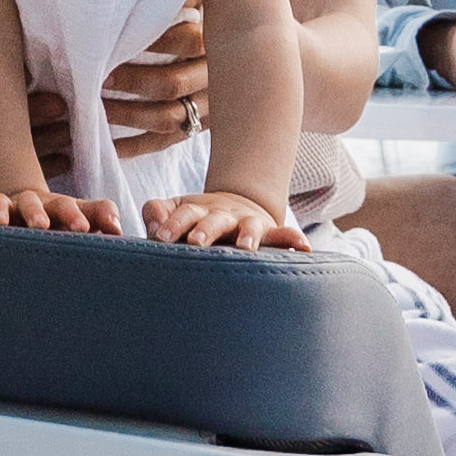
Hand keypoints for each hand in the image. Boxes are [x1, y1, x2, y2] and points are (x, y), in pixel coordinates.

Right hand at [0, 185, 126, 235]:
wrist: (22, 214)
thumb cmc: (57, 223)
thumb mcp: (77, 217)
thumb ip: (99, 216)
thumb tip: (118, 228)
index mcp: (55, 207)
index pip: (67, 206)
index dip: (74, 215)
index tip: (82, 228)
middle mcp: (29, 204)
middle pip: (32, 202)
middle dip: (37, 213)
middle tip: (42, 227)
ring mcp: (4, 208)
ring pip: (0, 204)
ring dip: (0, 212)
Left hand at [97, 7, 211, 145]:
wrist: (251, 56)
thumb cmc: (205, 16)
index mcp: (215, 39)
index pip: (183, 40)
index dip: (148, 41)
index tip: (111, 41)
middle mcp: (215, 77)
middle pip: (171, 83)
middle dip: (131, 81)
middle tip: (95, 77)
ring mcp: (209, 108)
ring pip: (166, 119)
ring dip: (125, 115)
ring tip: (91, 108)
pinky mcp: (196, 130)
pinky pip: (161, 144)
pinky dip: (130, 147)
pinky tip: (103, 145)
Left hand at [139, 189, 300, 251]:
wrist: (238, 207)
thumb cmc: (199, 219)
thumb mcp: (177, 211)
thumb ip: (159, 214)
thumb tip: (151, 225)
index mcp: (199, 211)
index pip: (184, 214)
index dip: (172, 224)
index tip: (160, 237)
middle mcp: (224, 215)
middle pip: (214, 219)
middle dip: (205, 229)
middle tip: (195, 242)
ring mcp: (248, 224)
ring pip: (249, 227)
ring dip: (248, 235)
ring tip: (246, 248)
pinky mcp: (269, 233)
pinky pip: (284, 236)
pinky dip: (294, 239)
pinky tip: (304, 248)